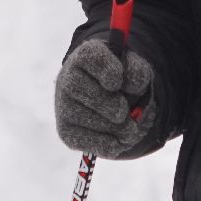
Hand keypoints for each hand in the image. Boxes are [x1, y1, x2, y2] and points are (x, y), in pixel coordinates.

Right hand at [54, 39, 155, 157]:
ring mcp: (63, 107)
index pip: (96, 60)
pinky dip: (113, 144)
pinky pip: (93, 144)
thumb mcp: (133, 67)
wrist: (101, 93)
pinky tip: (118, 138)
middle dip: (119, 108)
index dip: (112, 73)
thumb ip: (136, 71)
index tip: (118, 82)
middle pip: (97, 97)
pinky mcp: (66, 132)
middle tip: (126, 111)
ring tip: (129, 125)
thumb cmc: (119, 77)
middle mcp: (68, 79)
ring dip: (121, 129)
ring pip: (99, 123)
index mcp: (85, 55)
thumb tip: (132, 86)